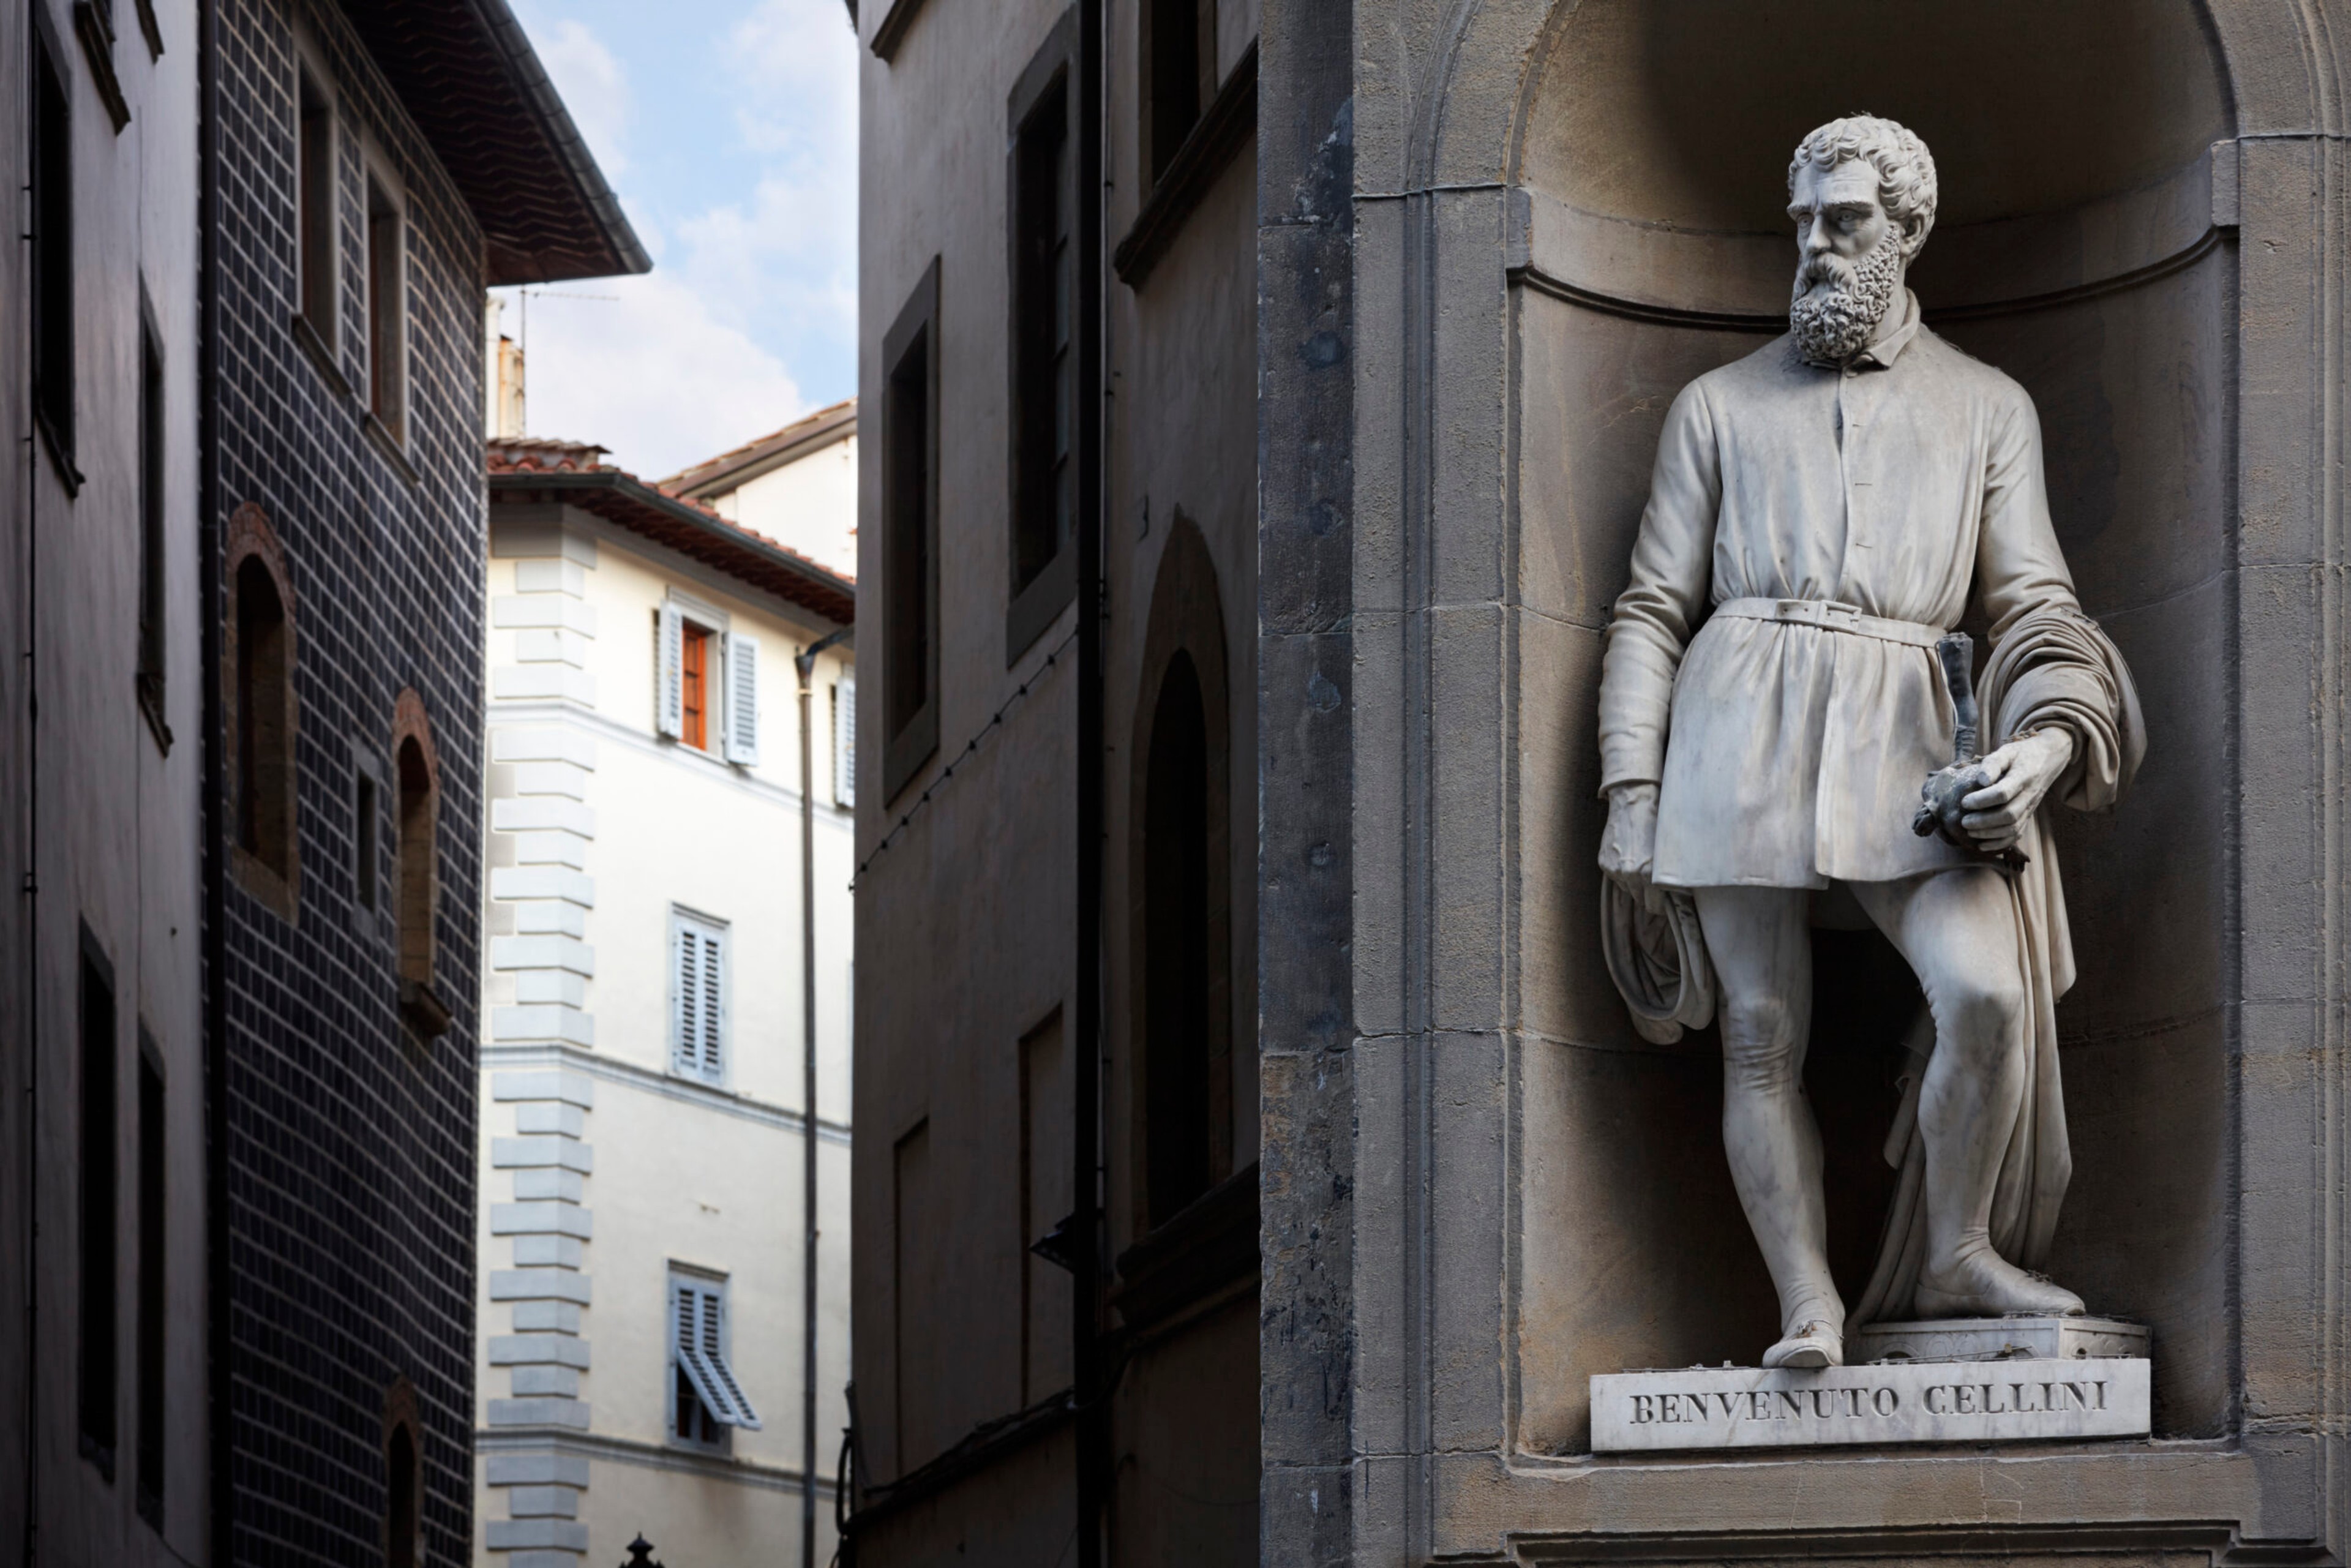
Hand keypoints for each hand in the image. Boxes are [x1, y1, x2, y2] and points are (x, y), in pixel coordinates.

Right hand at [1599, 782, 1663, 912]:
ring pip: (1628, 889)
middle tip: (1657, 881)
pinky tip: (1631, 855)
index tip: (1667, 899)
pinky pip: (1617, 877)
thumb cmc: (1657, 822)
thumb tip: (1679, 894)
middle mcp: (1630, 875)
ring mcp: (1615, 869)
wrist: (1634, 801)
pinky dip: (1624, 871)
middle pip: (1641, 901)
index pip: (1655, 907)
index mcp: (1649, 874)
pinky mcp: (1604, 863)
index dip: (1663, 904)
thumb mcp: (1673, 850)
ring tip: (1643, 864)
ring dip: (1636, 883)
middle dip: (1650, 895)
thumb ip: (1673, 876)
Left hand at [1959, 729, 2074, 854]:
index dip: (1982, 800)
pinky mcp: (2029, 815)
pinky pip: (2018, 834)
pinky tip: (1982, 845)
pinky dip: (2000, 843)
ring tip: (1969, 831)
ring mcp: (2031, 807)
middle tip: (1963, 821)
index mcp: (2023, 776)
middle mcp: (2029, 794)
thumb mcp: (2007, 751)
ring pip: (2013, 828)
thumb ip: (1993, 763)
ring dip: (1990, 834)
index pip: (2003, 793)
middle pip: (2009, 815)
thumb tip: (1981, 781)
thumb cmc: (2022, 754)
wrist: (2049, 758)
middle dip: (1984, 822)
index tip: (1964, 802)